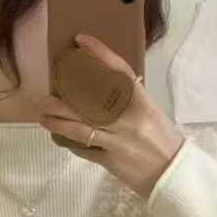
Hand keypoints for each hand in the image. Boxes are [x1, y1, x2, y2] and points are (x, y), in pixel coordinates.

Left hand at [39, 33, 186, 200]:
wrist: (174, 175)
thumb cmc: (164, 142)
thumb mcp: (151, 114)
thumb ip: (130, 102)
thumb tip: (104, 90)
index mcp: (142, 103)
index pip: (119, 71)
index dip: (100, 54)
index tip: (81, 41)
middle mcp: (128, 120)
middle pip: (88, 103)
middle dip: (63, 98)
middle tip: (44, 93)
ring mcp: (117, 141)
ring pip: (79, 129)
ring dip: (57, 122)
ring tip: (43, 116)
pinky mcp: (110, 161)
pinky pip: (84, 150)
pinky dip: (70, 143)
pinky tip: (59, 138)